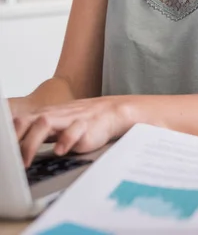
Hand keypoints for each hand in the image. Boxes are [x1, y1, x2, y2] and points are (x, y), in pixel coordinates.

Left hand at [13, 96, 130, 167]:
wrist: (111, 112)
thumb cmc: (80, 121)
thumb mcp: (56, 125)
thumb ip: (36, 133)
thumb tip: (14, 151)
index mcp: (45, 115)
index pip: (20, 121)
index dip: (8, 136)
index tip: (3, 154)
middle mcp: (55, 116)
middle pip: (28, 121)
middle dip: (15, 140)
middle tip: (10, 162)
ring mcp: (69, 120)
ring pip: (45, 123)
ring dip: (32, 142)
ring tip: (26, 162)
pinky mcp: (86, 127)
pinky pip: (74, 130)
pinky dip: (65, 141)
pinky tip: (59, 152)